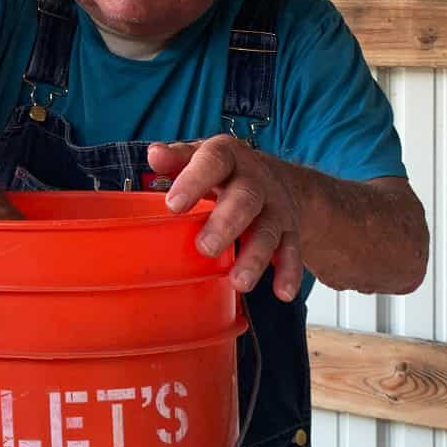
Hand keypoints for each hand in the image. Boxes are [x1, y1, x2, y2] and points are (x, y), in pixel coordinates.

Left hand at [148, 137, 304, 299]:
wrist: (282, 179)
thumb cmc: (226, 172)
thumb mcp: (202, 157)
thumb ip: (177, 158)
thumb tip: (155, 155)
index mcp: (228, 158)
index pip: (213, 162)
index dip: (194, 181)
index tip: (174, 205)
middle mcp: (255, 181)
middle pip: (245, 200)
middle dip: (226, 224)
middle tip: (205, 247)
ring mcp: (275, 207)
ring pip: (268, 231)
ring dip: (255, 257)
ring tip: (239, 282)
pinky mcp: (290, 231)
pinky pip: (292, 251)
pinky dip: (288, 272)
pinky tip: (282, 292)